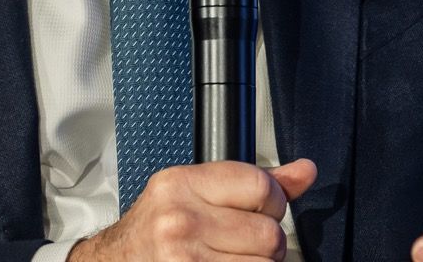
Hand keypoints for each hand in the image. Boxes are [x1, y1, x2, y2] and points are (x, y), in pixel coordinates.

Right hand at [68, 159, 315, 261]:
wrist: (116, 261)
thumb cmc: (158, 227)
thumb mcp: (198, 191)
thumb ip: (255, 181)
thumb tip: (306, 171)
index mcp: (182, 184)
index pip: (261, 187)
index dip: (273, 202)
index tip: (262, 209)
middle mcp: (179, 221)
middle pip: (269, 234)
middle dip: (267, 239)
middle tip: (244, 239)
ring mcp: (183, 259)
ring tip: (233, 255)